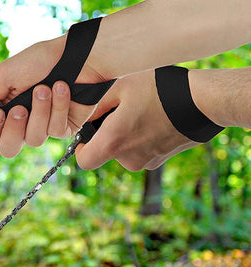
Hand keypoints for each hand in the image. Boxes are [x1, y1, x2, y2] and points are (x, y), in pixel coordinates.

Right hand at [0, 36, 105, 157]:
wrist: (77, 55)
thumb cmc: (40, 60)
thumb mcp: (6, 73)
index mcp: (5, 112)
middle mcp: (23, 124)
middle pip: (8, 150)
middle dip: (14, 129)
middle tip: (21, 109)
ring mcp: (43, 127)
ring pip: (34, 140)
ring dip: (40, 111)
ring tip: (46, 88)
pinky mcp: (64, 128)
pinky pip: (55, 130)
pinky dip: (58, 106)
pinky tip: (62, 88)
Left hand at [76, 70, 198, 170]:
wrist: (204, 102)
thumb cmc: (160, 89)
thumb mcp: (120, 86)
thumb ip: (94, 106)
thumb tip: (80, 118)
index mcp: (113, 142)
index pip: (84, 161)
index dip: (82, 148)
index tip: (89, 133)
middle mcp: (128, 159)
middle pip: (105, 153)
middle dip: (107, 136)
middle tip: (121, 112)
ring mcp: (145, 162)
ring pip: (124, 151)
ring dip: (126, 135)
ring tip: (142, 111)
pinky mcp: (160, 161)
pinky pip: (141, 151)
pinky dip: (143, 138)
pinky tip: (155, 118)